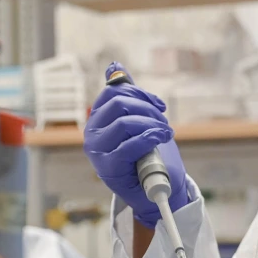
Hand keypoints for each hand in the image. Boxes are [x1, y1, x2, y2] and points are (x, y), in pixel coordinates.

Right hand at [83, 62, 188, 227]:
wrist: (153, 191)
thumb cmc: (145, 155)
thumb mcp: (137, 121)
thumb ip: (126, 95)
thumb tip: (114, 66)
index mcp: (96, 118)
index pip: (114, 92)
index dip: (140, 94)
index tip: (159, 105)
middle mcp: (91, 133)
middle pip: (120, 104)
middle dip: (148, 109)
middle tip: (164, 122)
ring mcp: (97, 151)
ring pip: (125, 122)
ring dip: (152, 125)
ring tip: (166, 134)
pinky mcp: (107, 168)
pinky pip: (129, 145)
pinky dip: (149, 139)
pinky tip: (160, 139)